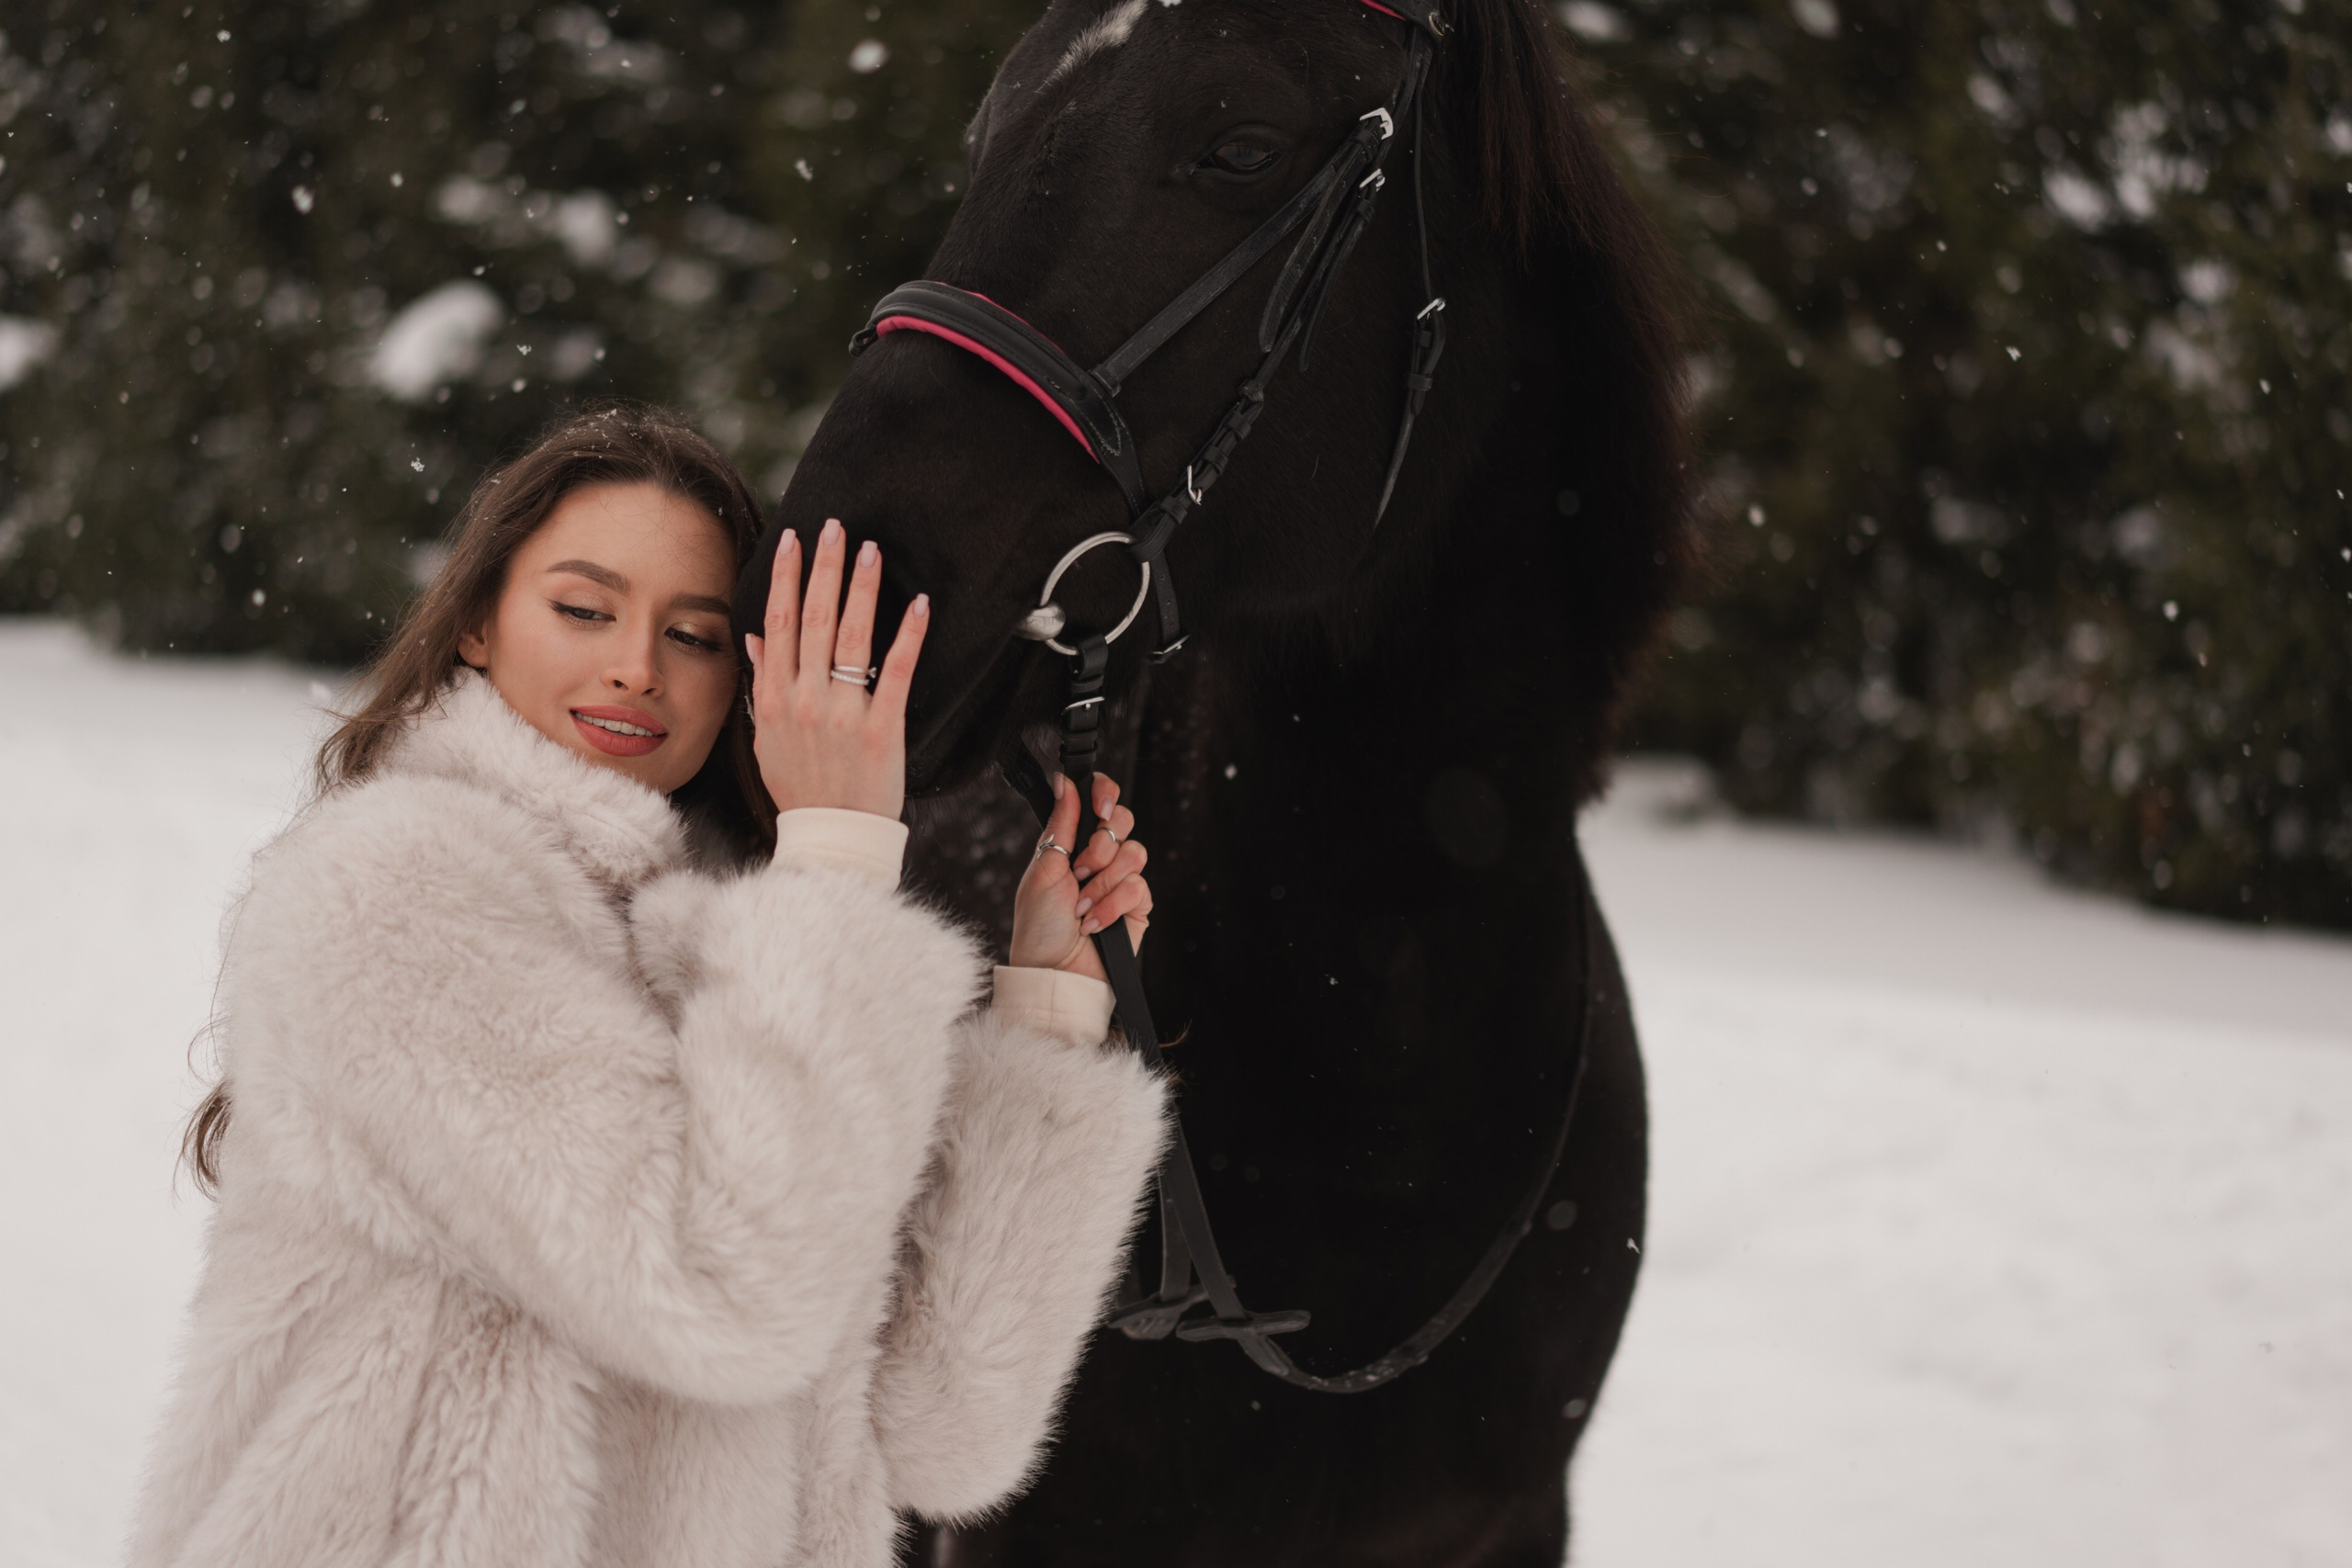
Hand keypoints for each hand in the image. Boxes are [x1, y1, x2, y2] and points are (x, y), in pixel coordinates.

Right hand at [744, 518, 928, 821]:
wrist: (830, 836)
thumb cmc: (801, 787)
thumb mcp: (766, 737)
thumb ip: (761, 684)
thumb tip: (756, 639)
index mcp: (774, 698)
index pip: (779, 624)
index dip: (788, 579)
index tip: (795, 542)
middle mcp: (804, 699)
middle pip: (813, 619)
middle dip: (824, 568)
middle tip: (836, 527)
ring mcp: (842, 712)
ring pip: (850, 637)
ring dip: (861, 588)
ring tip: (870, 550)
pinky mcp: (881, 727)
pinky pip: (896, 672)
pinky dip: (908, 636)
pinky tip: (919, 605)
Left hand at [1009, 772, 1152, 982]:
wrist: (1054, 972)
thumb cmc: (1039, 926)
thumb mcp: (1044, 868)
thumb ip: (1061, 822)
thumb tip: (1063, 780)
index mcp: (1073, 843)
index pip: (1100, 800)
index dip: (1105, 793)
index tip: (1099, 806)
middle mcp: (1099, 858)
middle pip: (1123, 820)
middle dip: (1101, 845)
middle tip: (1080, 870)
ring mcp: (1120, 881)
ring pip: (1134, 853)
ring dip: (1103, 882)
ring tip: (1081, 906)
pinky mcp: (1137, 906)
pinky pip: (1139, 886)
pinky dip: (1112, 905)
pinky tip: (1094, 923)